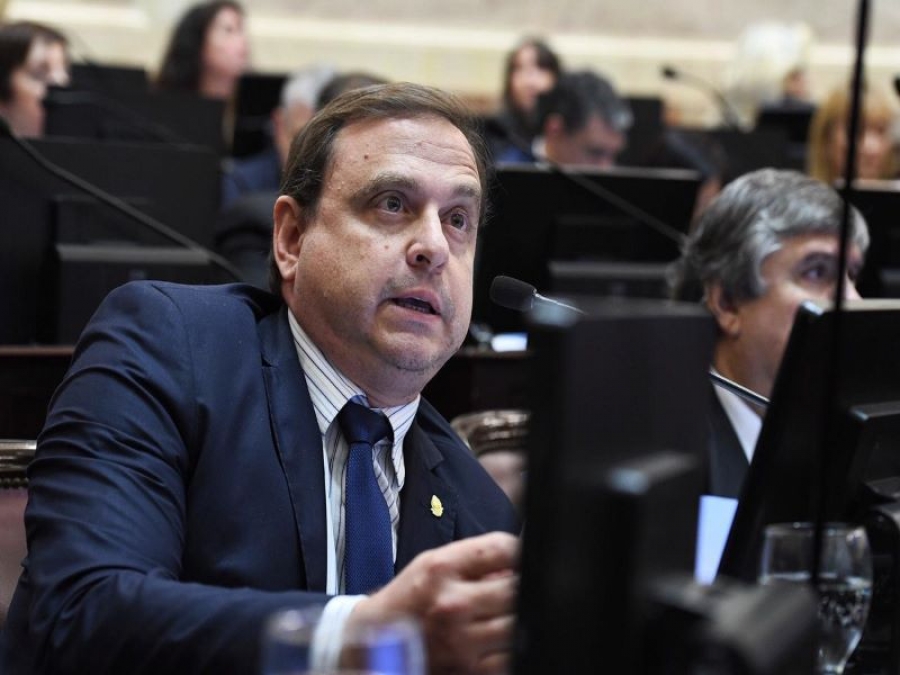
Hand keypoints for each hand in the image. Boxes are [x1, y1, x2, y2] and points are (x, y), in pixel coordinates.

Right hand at [348, 531, 518, 673]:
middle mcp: (452, 604)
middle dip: (516, 586)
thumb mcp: (434, 563)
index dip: (518, 551)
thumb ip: (475, 557)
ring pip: (516, 624)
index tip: (518, 558)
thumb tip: (517, 561)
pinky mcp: (468, 670)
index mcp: (442, 570)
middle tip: (509, 589)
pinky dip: (508, 646)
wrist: (373, 643)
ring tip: (499, 613)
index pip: (503, 549)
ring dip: (514, 617)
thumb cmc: (409, 599)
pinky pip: (508, 656)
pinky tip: (495, 638)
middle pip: (515, 588)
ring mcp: (461, 641)